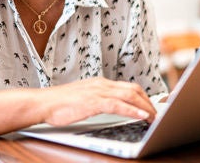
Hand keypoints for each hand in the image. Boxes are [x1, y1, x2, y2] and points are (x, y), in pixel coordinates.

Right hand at [39, 77, 155, 125]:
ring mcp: (98, 91)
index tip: (151, 106)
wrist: (43, 103)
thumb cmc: (58, 104)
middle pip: (133, 89)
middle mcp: (101, 84)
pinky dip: (133, 110)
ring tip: (154, 117)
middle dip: (148, 102)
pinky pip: (119, 105)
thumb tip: (110, 107)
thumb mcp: (82, 98)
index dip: (143, 97)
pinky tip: (141, 116)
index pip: (128, 87)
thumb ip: (96, 100)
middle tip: (157, 114)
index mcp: (99, 83)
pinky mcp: (94, 102)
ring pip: (130, 95)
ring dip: (145, 107)